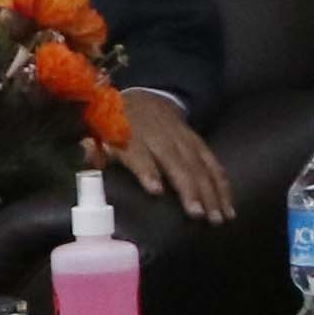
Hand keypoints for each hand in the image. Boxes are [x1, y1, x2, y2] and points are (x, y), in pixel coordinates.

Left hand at [92, 92, 235, 222]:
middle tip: (197, 214)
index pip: (139, 151)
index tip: (155, 190)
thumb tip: (84, 155)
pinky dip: (223, 185)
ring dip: (211, 191)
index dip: (147, 169)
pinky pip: (213, 164)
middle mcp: (161, 136)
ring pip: (200, 164)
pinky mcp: (199, 143)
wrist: (147, 97)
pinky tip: (229, 206)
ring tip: (218, 217)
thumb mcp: (99, 132)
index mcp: (132, 134)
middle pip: (177, 162)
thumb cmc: (118, 125)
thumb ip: (91, 147)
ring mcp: (184, 139)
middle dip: (189, 188)